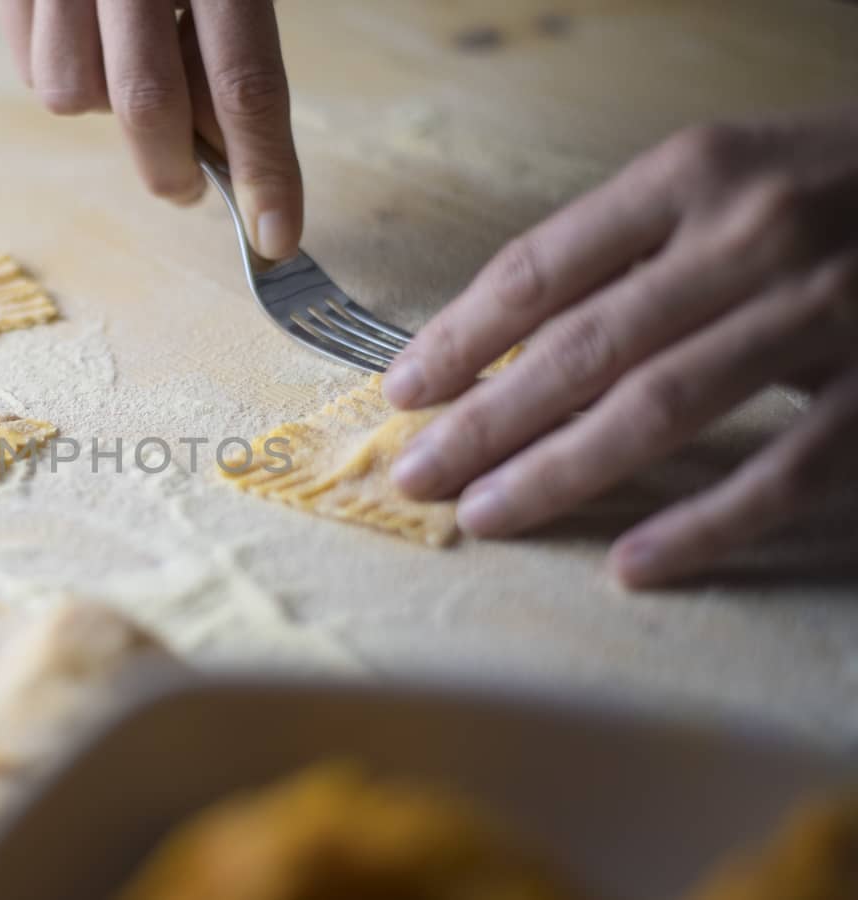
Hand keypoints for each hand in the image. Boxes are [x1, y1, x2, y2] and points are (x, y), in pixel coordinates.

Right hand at [0, 0, 303, 260]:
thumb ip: (234, 34)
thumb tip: (226, 146)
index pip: (246, 79)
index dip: (264, 169)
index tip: (277, 236)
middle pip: (147, 102)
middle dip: (171, 168)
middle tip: (188, 190)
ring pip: (71, 95)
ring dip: (106, 109)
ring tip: (128, 65)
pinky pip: (29, 65)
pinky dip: (64, 77)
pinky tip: (89, 39)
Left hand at [380, 108, 857, 587]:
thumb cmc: (829, 187)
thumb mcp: (728, 176)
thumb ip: (629, 246)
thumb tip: (501, 339)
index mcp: (696, 173)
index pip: (542, 266)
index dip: (460, 337)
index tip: (403, 392)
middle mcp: (754, 236)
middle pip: (584, 348)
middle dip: (484, 423)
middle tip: (414, 476)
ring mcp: (826, 313)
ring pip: (661, 410)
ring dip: (558, 473)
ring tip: (484, 516)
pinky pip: (783, 475)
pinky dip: (702, 526)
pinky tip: (630, 566)